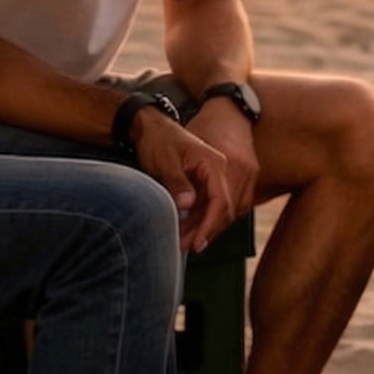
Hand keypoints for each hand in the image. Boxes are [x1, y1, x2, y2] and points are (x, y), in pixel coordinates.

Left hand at [129, 107, 235, 253]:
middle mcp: (221, 170)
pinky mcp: (207, 181)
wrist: (151, 125)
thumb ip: (177, 181)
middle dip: (206, 230)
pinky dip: (199, 218)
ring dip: (202, 227)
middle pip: (222, 208)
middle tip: (186, 247)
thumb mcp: (165, 160)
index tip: (197, 242)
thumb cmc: (158, 139)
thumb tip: (187, 205)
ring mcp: (215, 176)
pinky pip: (209, 203)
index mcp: (215, 164)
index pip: (220, 200)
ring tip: (183, 242)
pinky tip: (186, 230)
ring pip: (216, 208)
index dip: (210, 224)